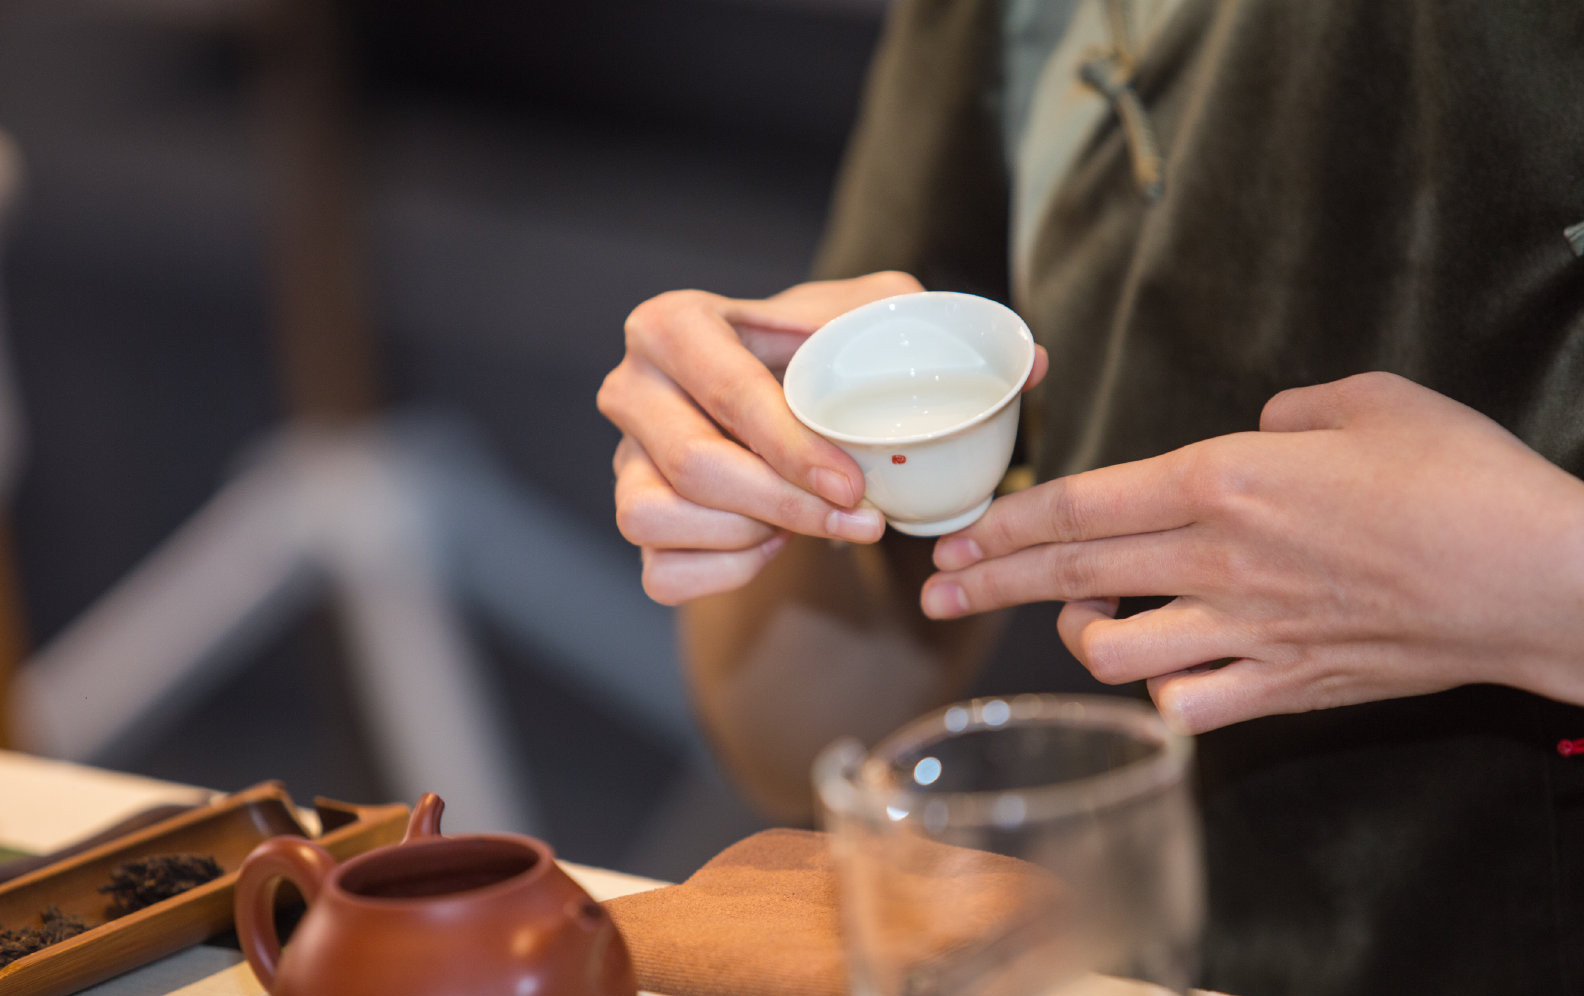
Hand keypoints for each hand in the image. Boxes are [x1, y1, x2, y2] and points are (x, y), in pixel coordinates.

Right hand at [598, 272, 913, 603]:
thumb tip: (892, 361)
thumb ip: (872, 316)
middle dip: (782, 503)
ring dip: (745, 536)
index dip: (793, 448)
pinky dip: (725, 572)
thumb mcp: (855, 311)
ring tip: (804, 519)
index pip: (728, 392)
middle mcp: (631, 388)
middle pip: (690, 463)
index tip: (852, 486)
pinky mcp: (632, 518)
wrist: (794, 396)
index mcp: (671, 324)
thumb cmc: (821, 352)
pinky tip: (772, 543)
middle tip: (856, 517)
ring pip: (653, 519)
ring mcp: (623, 458)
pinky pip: (662, 575)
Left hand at [920, 372, 1583, 732]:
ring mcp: (1246, 630)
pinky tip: (1167, 672)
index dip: (1006, 521)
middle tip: (936, 592)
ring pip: (1113, 650)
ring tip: (1082, 617)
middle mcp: (1218, 559)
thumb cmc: (1461, 479)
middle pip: (1071, 572)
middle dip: (990, 582)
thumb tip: (1257, 428)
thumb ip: (1290, 411)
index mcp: (1226, 481)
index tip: (959, 535)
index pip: (1081, 502)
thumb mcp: (1370, 401)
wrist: (1537, 578)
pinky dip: (1161, 694)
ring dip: (1079, 635)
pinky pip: (1186, 707)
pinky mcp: (1284, 685)